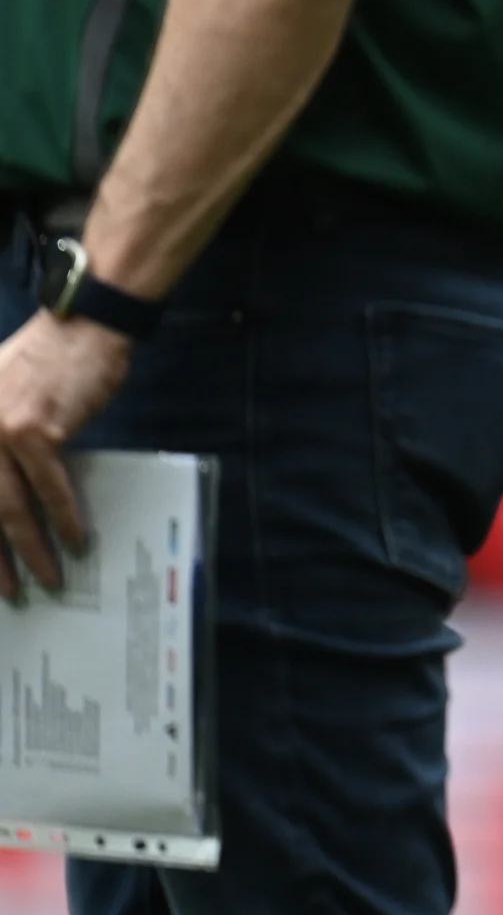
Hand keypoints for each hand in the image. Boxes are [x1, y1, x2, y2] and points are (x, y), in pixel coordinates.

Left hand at [0, 312, 128, 596]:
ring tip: (45, 577)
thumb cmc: (44, 360)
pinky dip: (65, 516)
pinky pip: (49, 486)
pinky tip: (75, 539)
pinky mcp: (34, 430)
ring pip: (9, 507)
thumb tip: (3, 495)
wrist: (83, 324)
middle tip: (7, 591)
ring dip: (29, 549)